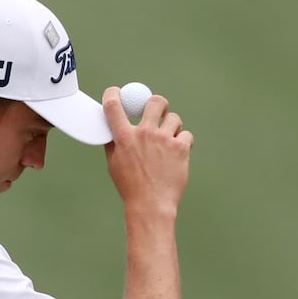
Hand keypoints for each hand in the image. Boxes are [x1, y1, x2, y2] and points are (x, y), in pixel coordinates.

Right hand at [102, 86, 193, 213]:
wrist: (151, 205)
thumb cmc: (131, 187)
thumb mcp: (114, 164)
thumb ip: (114, 143)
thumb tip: (111, 128)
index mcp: (123, 137)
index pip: (112, 105)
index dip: (113, 93)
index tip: (116, 93)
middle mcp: (144, 133)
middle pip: (154, 101)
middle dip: (158, 104)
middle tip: (159, 112)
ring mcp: (164, 139)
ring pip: (174, 118)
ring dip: (172, 126)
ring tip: (169, 140)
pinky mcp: (180, 148)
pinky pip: (186, 134)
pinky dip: (183, 142)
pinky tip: (178, 153)